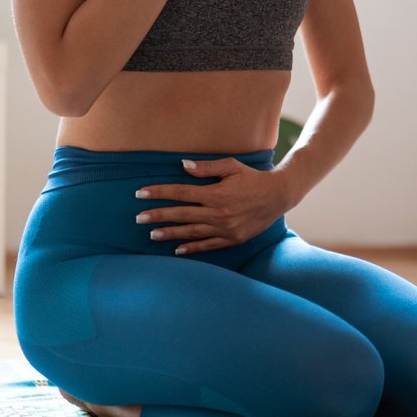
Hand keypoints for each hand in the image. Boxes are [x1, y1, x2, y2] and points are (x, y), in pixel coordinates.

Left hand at [134, 158, 292, 253]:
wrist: (278, 196)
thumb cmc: (253, 178)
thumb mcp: (231, 167)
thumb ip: (205, 168)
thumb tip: (182, 166)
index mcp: (215, 193)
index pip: (180, 192)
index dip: (159, 192)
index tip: (140, 193)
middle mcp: (218, 213)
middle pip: (181, 214)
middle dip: (158, 215)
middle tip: (138, 218)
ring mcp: (225, 228)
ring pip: (191, 232)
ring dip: (170, 233)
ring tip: (152, 234)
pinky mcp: (233, 239)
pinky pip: (208, 245)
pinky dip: (192, 248)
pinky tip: (177, 250)